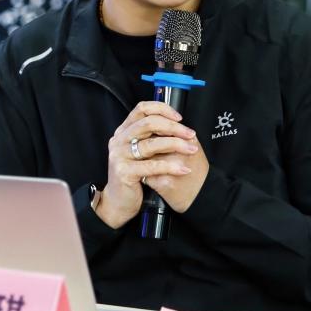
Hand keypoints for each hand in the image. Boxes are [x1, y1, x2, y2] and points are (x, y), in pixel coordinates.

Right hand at [94, 101, 197, 228]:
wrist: (119, 201)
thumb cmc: (134, 175)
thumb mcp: (142, 152)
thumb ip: (153, 138)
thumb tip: (180, 127)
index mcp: (124, 131)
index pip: (142, 109)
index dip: (162, 109)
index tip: (179, 118)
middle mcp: (119, 140)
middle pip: (148, 123)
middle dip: (173, 128)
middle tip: (190, 134)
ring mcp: (119, 155)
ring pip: (151, 144)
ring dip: (176, 145)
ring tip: (191, 150)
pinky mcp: (124, 171)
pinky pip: (151, 166)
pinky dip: (170, 167)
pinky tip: (183, 169)